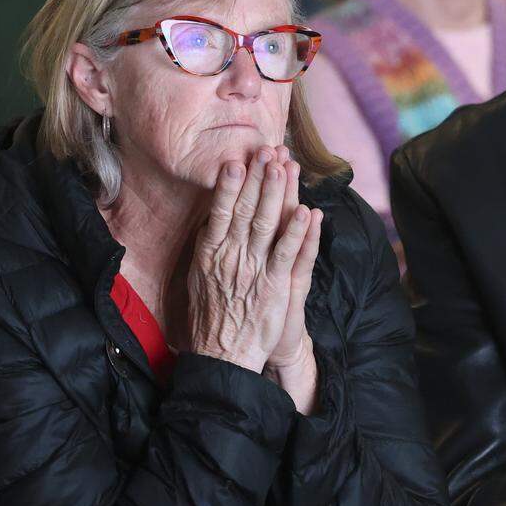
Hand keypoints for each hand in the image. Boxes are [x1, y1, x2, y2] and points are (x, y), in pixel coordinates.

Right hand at [186, 147, 319, 373]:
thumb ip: (207, 247)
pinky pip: (289, 255)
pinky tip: (308, 212)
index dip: (229, 184)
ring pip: (268, 224)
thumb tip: (213, 219)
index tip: (236, 159)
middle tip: (267, 150)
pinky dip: (299, 233)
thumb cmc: (210, 316)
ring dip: (278, 193)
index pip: (221, 210)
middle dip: (258, 177)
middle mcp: (230, 257)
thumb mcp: (197, 277)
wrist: (222, 356)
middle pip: (246, 209)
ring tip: (286, 167)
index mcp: (209, 253)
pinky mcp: (276, 287)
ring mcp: (254, 271)